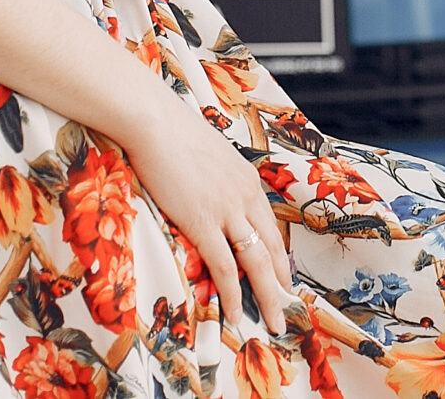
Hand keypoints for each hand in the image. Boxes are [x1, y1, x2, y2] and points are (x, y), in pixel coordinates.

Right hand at [118, 96, 298, 328]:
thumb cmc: (172, 133)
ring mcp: (228, 210)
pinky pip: (225, 266)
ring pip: (257, 263)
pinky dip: (233, 294)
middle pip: (272, 250)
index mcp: (248, 181)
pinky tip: (234, 313)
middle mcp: (246, 197)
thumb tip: (207, 191)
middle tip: (288, 312)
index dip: (279, 258)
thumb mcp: (207, 156)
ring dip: (267, 297)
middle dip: (282, 284)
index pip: (270, 228)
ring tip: (273, 323)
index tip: (284, 280)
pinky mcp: (204, 222)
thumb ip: (215, 179)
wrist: (155, 121)